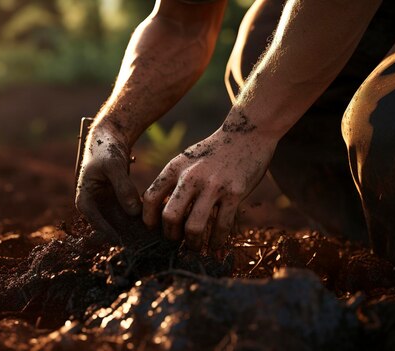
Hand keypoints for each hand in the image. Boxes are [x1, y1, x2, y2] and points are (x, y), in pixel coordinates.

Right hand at [75, 121, 141, 234]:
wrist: (108, 138)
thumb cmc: (105, 149)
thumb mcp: (113, 166)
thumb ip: (123, 187)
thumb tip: (133, 211)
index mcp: (84, 200)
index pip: (96, 223)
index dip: (110, 233)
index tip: (125, 241)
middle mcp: (94, 207)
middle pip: (109, 226)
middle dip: (126, 235)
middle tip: (144, 243)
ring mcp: (107, 205)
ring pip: (121, 223)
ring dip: (134, 229)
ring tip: (152, 237)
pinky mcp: (118, 202)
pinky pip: (129, 214)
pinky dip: (139, 218)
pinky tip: (154, 223)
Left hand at [142, 128, 275, 250]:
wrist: (246, 135)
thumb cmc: (212, 153)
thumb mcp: (185, 160)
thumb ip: (172, 181)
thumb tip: (156, 211)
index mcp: (174, 168)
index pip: (150, 198)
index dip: (148, 219)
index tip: (153, 228)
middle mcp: (191, 177)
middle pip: (170, 216)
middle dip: (170, 235)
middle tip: (175, 240)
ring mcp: (213, 185)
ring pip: (194, 227)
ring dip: (192, 243)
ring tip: (194, 247)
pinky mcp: (235, 193)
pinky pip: (222, 226)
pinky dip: (216, 241)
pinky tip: (214, 246)